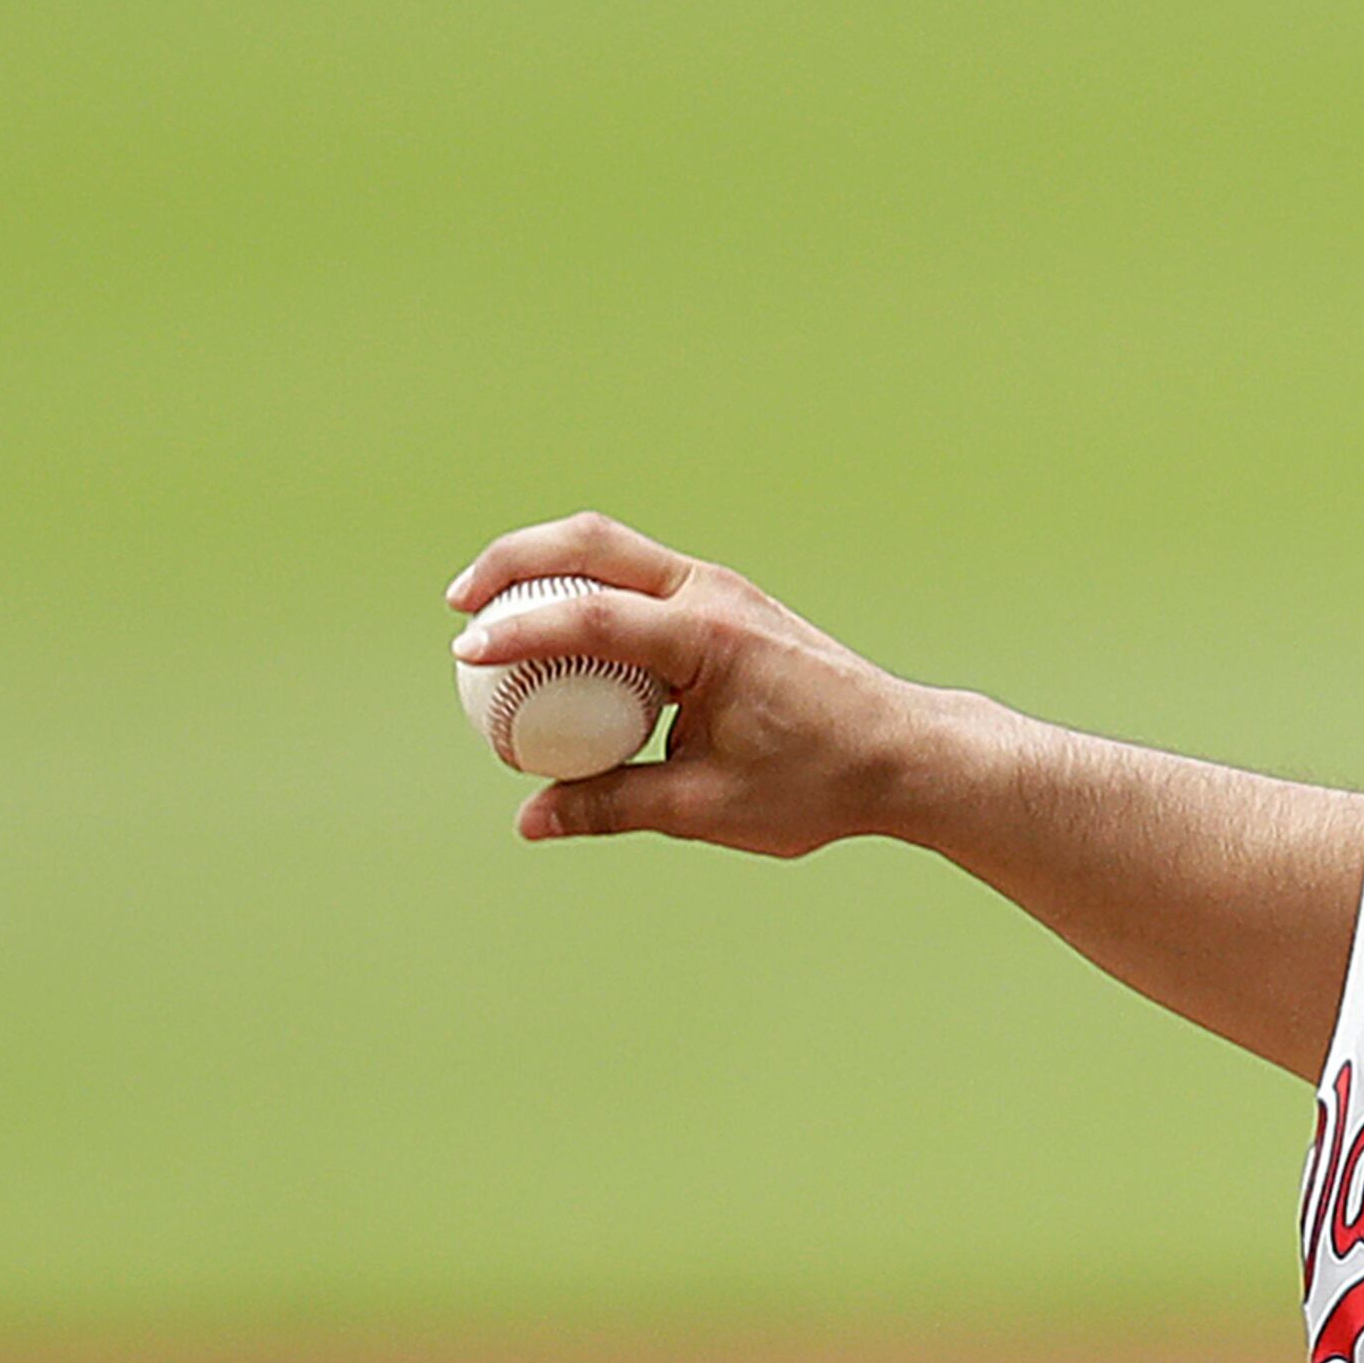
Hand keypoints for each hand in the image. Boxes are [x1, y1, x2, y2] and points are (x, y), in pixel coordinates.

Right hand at [446, 513, 944, 855]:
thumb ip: (615, 807)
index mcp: (714, 640)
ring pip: (613, 548)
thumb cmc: (821, 782)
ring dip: (546, 565)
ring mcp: (721, 589)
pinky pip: (637, 576)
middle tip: (459, 605)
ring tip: (489, 610)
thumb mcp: (710, 805)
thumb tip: (529, 820)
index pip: (596, 617)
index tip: (464, 652)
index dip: (522, 631)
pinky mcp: (723, 601)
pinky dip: (586, 586)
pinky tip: (554, 629)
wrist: (903, 752)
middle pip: (592, 542)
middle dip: (514, 561)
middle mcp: (714, 595)